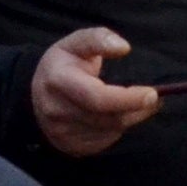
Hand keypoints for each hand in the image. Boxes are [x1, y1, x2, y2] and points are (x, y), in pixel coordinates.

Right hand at [30, 27, 157, 158]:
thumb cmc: (63, 64)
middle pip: (107, 117)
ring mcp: (61, 131)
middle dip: (136, 109)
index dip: (127, 98)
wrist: (34, 94)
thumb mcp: (75, 44)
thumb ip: (98, 39)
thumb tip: (123, 47)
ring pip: (110, 130)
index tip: (152, 93)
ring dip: (131, 117)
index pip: (96, 96)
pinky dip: (117, 128)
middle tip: (153, 98)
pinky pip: (104, 141)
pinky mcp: (70, 146)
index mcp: (57, 80)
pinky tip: (116, 114)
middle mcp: (55, 109)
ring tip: (138, 103)